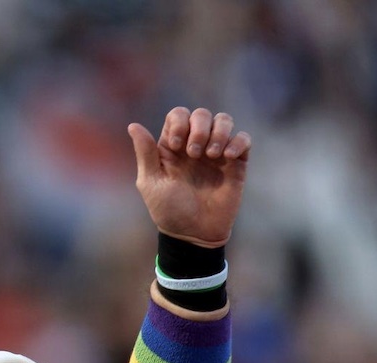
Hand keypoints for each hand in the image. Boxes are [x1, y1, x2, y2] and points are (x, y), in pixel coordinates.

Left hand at [129, 107, 250, 247]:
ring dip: (219, 132)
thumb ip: (145, 153)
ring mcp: (216, 153)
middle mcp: (195, 145)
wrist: (193, 234)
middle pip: (202, 114)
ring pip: (224, 120)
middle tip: (193, 154)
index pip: (179, 115)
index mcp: (173, 146)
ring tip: (211, 155)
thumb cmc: (168, 210)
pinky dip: (238, 142)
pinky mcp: (236, 163)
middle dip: (199, 127)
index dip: (179, 122)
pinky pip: (244, 139)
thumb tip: (133, 126)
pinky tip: (227, 158)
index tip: (175, 143)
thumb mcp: (151, 182)